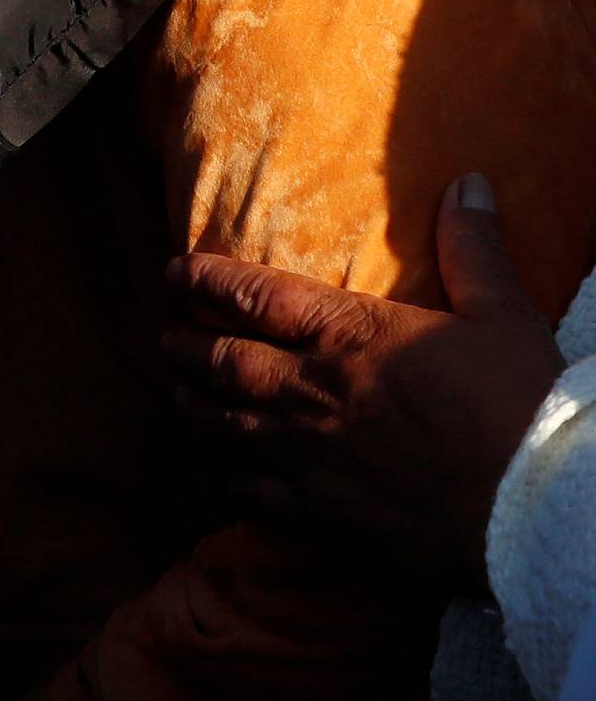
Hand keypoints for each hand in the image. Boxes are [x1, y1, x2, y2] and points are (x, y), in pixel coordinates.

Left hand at [162, 178, 563, 589]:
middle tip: (164, 337)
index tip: (173, 272)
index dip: (206, 280)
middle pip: (227, 363)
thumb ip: (472, 248)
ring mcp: (313, 458)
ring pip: (227, 427)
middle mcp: (315, 392)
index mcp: (349, 335)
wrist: (536, 514)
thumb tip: (467, 183)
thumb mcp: (501, 314)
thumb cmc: (521, 409)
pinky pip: (255, 495)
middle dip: (188, 346)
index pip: (255, 295)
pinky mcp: (327, 517)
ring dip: (196, 406)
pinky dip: (229, 479)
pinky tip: (222, 475)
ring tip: (176, 392)